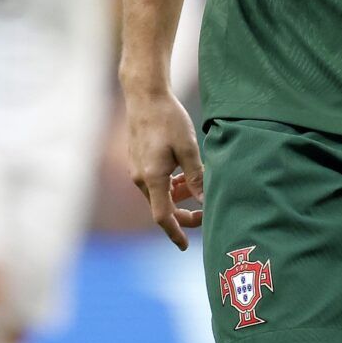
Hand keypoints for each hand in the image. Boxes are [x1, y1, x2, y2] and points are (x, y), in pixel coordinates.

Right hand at [124, 87, 204, 249]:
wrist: (145, 96)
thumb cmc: (168, 119)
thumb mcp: (188, 148)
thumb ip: (195, 177)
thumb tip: (204, 201)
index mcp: (152, 178)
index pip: (162, 216)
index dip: (175, 233)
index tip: (185, 246)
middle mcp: (140, 177)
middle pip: (161, 207)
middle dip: (182, 214)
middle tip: (203, 214)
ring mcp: (136, 169)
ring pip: (158, 194)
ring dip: (177, 196)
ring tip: (195, 184)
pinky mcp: (137, 161)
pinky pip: (154, 182)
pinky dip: (169, 184)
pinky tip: (181, 174)